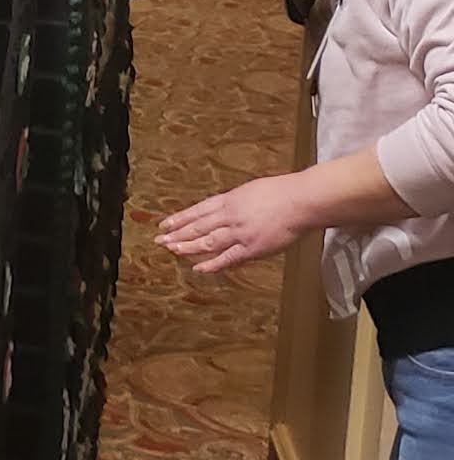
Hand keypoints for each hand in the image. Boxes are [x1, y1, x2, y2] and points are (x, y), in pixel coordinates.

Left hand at [157, 173, 312, 273]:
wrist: (300, 201)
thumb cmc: (281, 193)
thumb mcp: (251, 191)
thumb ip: (236, 202)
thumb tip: (225, 210)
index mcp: (230, 200)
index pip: (198, 210)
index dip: (180, 218)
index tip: (164, 224)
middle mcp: (230, 216)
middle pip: (198, 226)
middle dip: (177, 234)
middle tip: (159, 241)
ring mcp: (239, 232)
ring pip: (208, 241)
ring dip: (188, 247)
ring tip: (172, 251)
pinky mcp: (252, 248)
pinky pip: (228, 258)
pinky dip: (212, 264)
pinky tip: (198, 268)